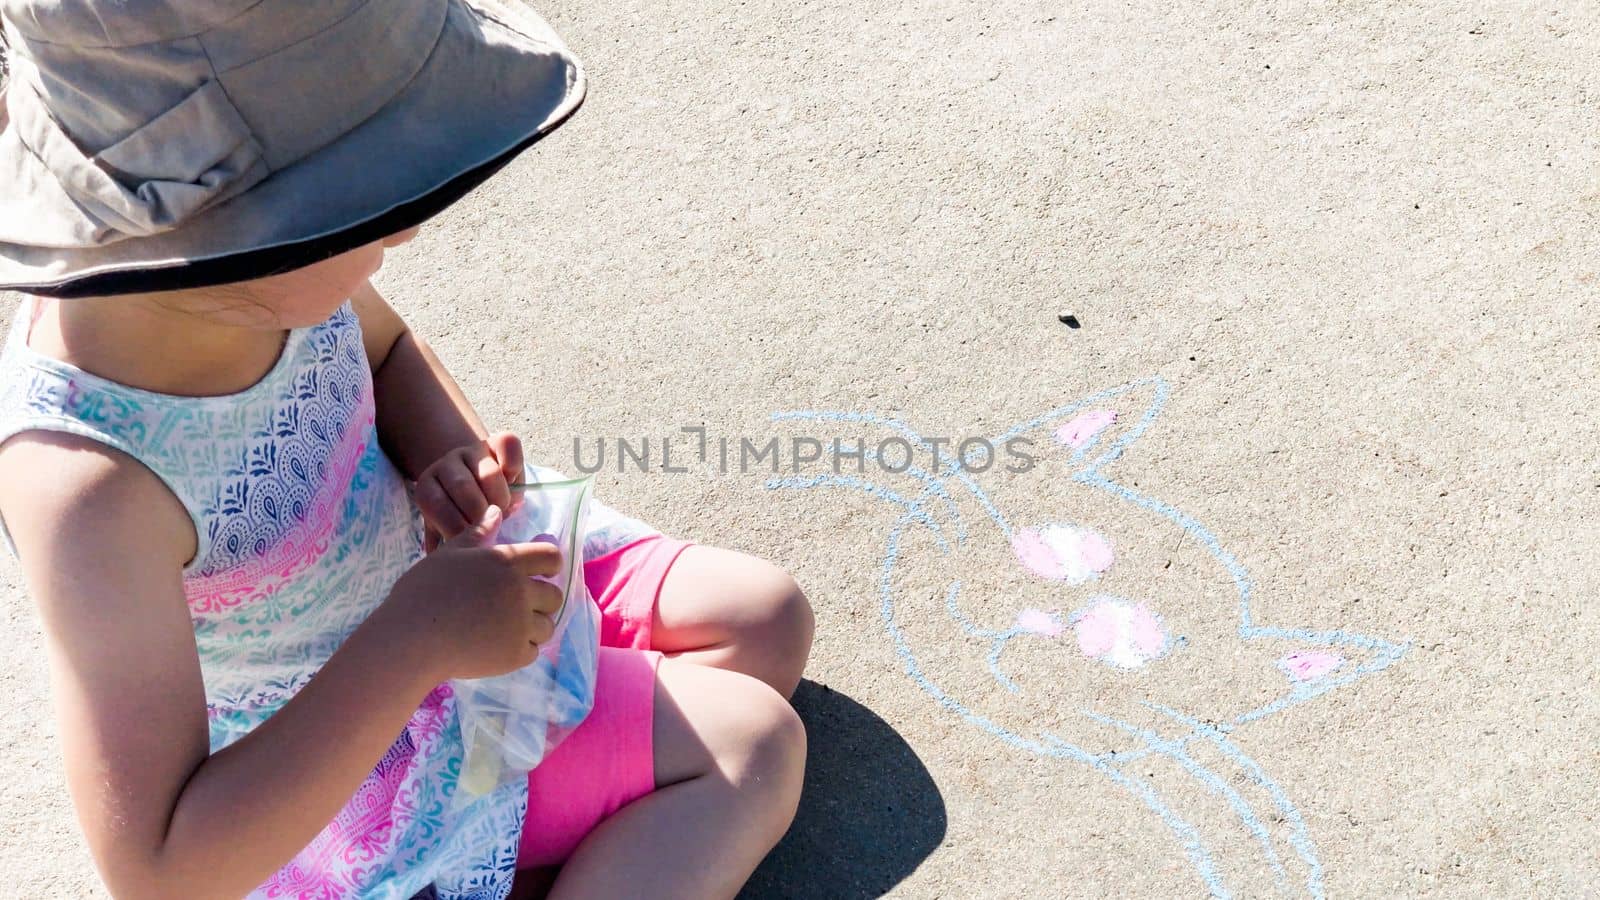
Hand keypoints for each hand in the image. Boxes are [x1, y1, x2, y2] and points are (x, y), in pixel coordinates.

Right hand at [385, 506, 562, 679]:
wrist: (410, 638)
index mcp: (507, 562)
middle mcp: (521, 591)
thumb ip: (478, 533)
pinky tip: (497, 645)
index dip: (550, 565)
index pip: (552, 557)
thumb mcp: (450, 554)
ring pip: (547, 626)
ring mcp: (521, 625)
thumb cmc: (424, 590)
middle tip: (516, 605)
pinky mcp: (515, 655)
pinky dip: (520, 650)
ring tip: (505, 628)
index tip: (540, 573)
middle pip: (555, 595)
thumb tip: (497, 511)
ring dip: (533, 627)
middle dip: (542, 599)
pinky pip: (533, 651)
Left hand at [413, 432, 524, 551]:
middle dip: (481, 514)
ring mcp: (471, 450)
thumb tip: (438, 564)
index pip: (437, 505)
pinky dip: (515, 468)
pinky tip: (514, 484)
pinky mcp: (496, 441)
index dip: (457, 527)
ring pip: (489, 473)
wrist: (474, 480)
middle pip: (463, 487)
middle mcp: (445, 464)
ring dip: (501, 498)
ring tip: (505, 512)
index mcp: (427, 487)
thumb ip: (443, 543)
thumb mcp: (447, 527)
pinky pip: (509, 447)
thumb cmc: (462, 513)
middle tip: (493, 528)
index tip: (473, 543)